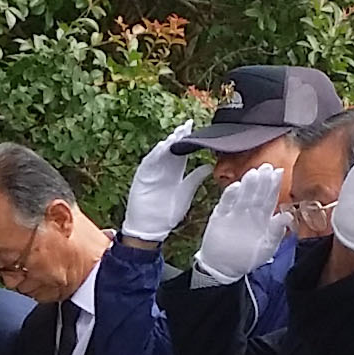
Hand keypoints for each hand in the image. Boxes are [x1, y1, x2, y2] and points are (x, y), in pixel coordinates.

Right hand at [118, 125, 206, 246]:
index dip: (189, 141)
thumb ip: (195, 179)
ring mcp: (153, 172)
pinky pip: (149, 163)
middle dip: (179, 137)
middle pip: (172, 149)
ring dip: (168, 143)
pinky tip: (163, 147)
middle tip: (188, 125)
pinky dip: (156, 155)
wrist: (151, 229)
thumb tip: (209, 167)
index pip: (183, 153)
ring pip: (160, 154)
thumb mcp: (186, 194)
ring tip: (177, 133)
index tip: (196, 129)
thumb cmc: (168, 214)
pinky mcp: (143, 177)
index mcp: (175, 173)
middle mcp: (164, 170)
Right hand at [195, 165, 286, 282]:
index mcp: (262, 217)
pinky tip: (236, 187)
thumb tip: (288, 216)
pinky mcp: (220, 216)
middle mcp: (249, 212)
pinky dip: (230, 195)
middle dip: (262, 180)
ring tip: (253, 173)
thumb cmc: (247, 258)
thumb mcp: (267, 247)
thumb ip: (277, 231)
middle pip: (257, 193)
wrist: (224, 268)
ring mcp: (234, 212)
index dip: (274, 186)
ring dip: (248, 184)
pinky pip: (226, 203)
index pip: (270, 198)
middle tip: (266, 167)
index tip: (279, 172)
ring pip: (242, 195)